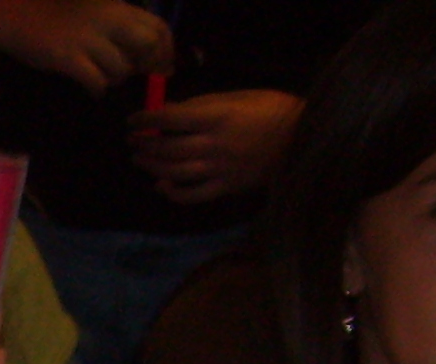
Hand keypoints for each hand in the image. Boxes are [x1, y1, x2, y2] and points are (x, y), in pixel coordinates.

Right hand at [0, 0, 171, 93]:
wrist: (18, 14)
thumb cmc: (57, 12)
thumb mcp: (95, 11)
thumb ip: (119, 26)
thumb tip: (144, 55)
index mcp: (118, 7)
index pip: (158, 26)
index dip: (167, 49)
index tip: (164, 65)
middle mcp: (108, 20)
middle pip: (146, 46)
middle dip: (146, 65)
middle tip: (135, 75)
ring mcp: (87, 39)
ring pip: (121, 69)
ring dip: (116, 79)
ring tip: (104, 78)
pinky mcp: (68, 57)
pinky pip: (96, 81)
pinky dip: (98, 89)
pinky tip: (92, 89)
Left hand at [127, 90, 305, 204]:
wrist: (302, 137)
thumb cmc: (271, 110)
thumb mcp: (239, 96)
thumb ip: (204, 104)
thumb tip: (171, 111)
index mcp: (218, 116)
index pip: (170, 118)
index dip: (146, 119)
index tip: (133, 120)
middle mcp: (214, 144)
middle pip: (168, 148)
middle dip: (144, 144)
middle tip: (132, 141)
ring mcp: (220, 168)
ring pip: (174, 172)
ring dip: (152, 166)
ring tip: (139, 160)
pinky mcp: (226, 187)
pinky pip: (193, 195)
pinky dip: (173, 193)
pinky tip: (161, 185)